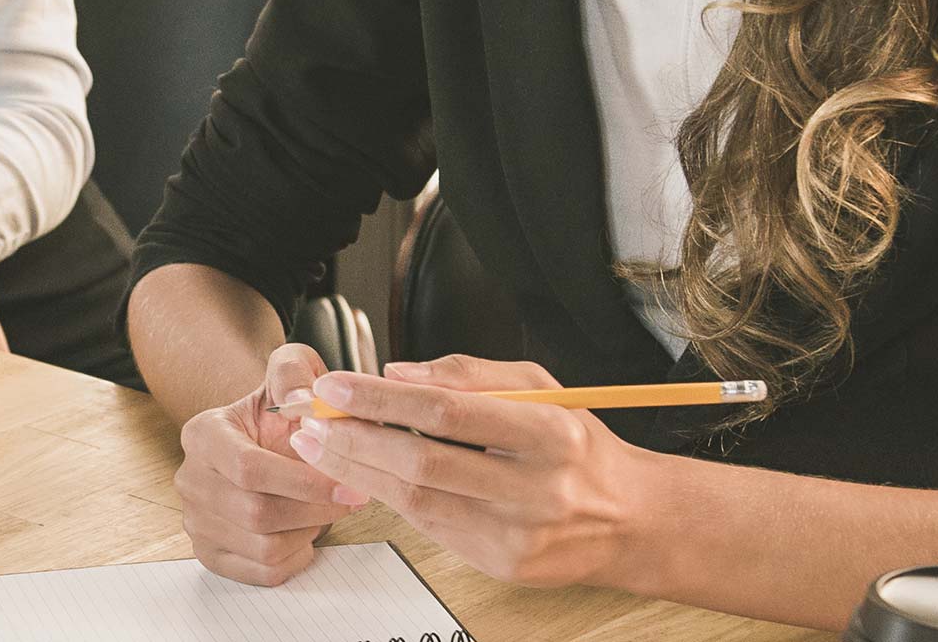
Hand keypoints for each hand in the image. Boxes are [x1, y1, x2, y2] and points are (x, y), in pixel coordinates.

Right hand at [173, 342, 369, 585]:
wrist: (262, 435)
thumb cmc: (280, 408)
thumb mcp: (291, 370)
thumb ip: (295, 372)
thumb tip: (304, 400)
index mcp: (203, 434)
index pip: (247, 468)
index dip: (302, 480)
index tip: (346, 481)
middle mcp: (191, 480)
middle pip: (256, 513)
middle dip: (314, 509)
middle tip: (352, 496)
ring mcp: (197, 521)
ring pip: (262, 547)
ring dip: (307, 531)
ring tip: (325, 506)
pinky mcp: (212, 554)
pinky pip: (263, 572)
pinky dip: (295, 555)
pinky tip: (306, 527)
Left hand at [288, 354, 648, 588]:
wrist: (627, 520)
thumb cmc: (578, 445)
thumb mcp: (540, 387)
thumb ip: (468, 373)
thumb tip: (398, 372)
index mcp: (550, 433)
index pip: (450, 413)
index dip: (384, 400)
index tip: (338, 386)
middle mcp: (536, 489)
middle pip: (424, 463)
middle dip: (355, 440)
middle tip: (310, 420)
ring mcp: (517, 534)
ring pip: (418, 502)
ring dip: (357, 472)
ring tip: (319, 446)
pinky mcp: (501, 565)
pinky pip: (430, 527)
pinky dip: (389, 498)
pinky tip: (361, 475)